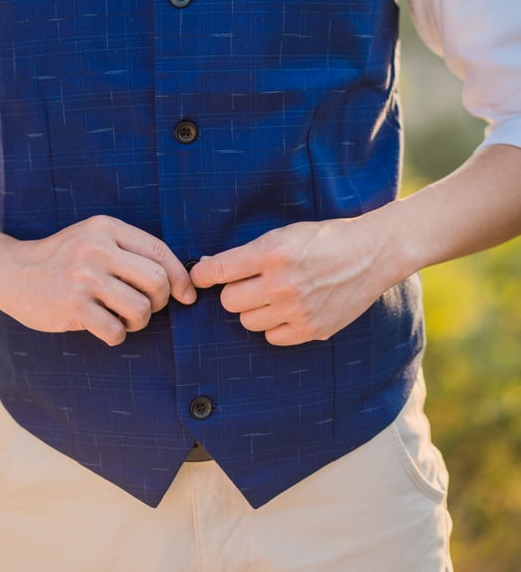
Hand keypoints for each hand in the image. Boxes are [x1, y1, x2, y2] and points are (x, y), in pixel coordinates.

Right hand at [0, 215, 195, 345]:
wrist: (12, 272)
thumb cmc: (63, 258)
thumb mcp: (94, 238)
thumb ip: (130, 250)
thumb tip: (181, 279)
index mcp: (106, 228)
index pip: (159, 251)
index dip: (180, 277)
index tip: (187, 295)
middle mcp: (97, 249)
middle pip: (156, 281)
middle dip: (160, 301)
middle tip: (147, 308)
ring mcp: (84, 278)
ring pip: (140, 309)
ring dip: (138, 322)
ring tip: (123, 318)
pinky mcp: (72, 306)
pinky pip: (115, 331)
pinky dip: (117, 335)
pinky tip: (105, 328)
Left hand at [190, 217, 394, 345]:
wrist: (371, 254)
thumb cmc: (323, 239)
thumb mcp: (284, 233)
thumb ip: (249, 252)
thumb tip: (208, 267)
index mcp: (272, 253)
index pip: (219, 270)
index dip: (203, 275)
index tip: (201, 276)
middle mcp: (282, 283)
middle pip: (229, 302)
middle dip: (234, 292)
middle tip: (248, 283)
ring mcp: (298, 310)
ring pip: (248, 322)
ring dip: (254, 310)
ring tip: (273, 295)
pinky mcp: (312, 329)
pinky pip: (272, 338)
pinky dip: (275, 326)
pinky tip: (288, 310)